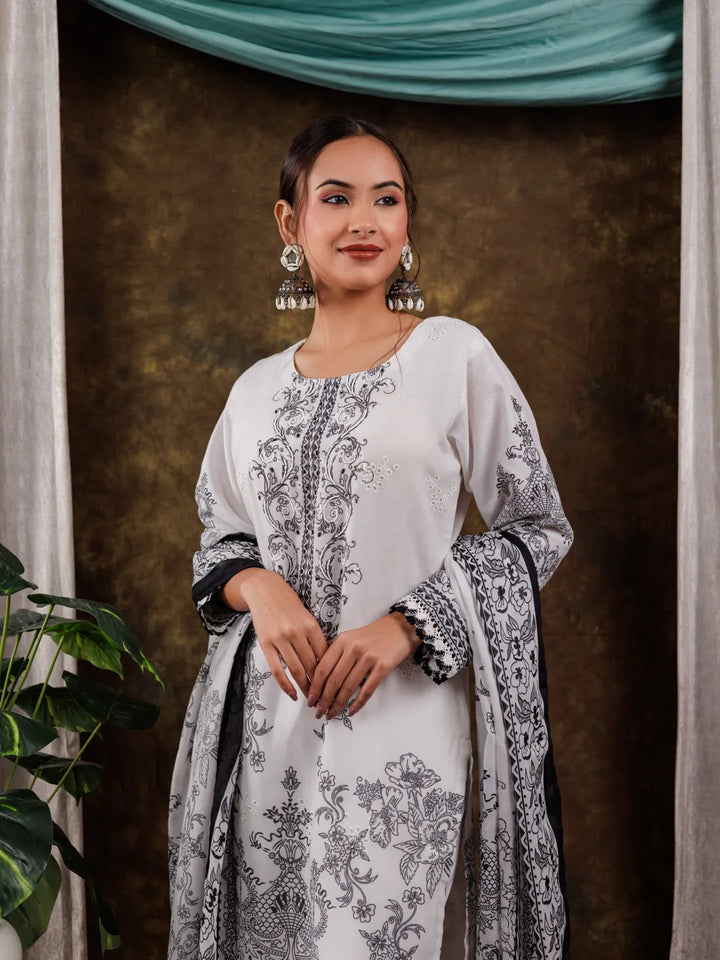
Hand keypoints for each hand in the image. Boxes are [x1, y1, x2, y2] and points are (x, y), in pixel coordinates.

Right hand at [222, 568, 327, 700]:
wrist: (265, 590)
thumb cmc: (289, 605)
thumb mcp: (307, 617)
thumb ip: (314, 637)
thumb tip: (325, 662)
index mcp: (311, 625)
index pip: (324, 655)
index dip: (331, 672)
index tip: (335, 685)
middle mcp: (297, 632)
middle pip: (312, 664)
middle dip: (320, 684)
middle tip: (325, 698)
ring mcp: (280, 639)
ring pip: (296, 669)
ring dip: (304, 687)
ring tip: (311, 699)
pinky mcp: (266, 644)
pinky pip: (277, 669)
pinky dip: (285, 685)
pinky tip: (292, 694)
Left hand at [306, 611, 420, 720]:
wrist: (400, 628)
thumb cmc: (373, 636)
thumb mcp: (350, 639)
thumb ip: (336, 655)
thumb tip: (321, 681)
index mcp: (342, 641)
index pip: (323, 668)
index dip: (314, 687)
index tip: (310, 700)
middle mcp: (353, 648)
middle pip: (333, 680)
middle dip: (323, 700)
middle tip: (318, 712)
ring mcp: (369, 657)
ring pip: (348, 687)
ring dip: (338, 704)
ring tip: (331, 714)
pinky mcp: (383, 666)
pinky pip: (367, 689)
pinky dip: (358, 703)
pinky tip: (351, 711)